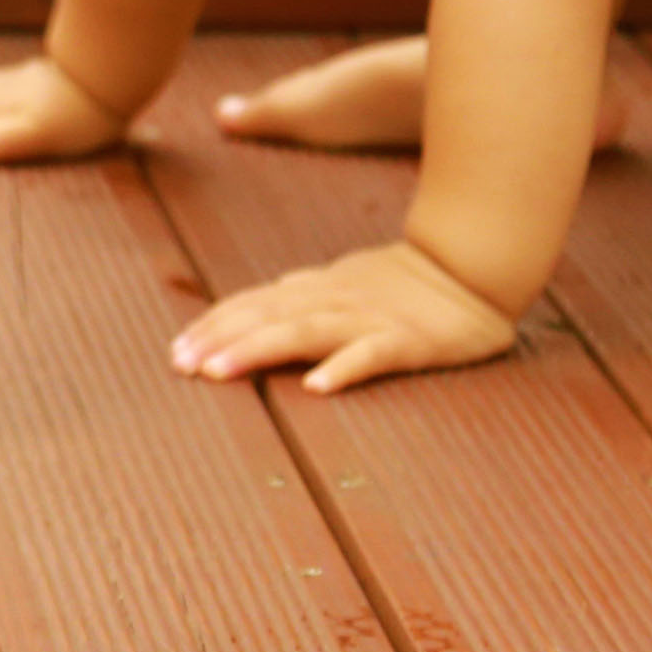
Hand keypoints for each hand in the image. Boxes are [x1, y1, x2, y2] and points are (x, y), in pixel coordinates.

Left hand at [171, 238, 518, 390]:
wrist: (476, 264)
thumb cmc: (409, 279)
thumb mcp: (349, 279)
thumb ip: (308, 292)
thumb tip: (267, 296)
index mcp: (318, 289)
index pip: (255, 304)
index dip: (215, 324)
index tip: (175, 350)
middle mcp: (334, 299)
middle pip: (267, 317)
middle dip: (220, 339)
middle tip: (179, 364)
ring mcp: (370, 318)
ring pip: (305, 331)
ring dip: (258, 349)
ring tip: (219, 372)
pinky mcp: (409, 340)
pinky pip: (373, 353)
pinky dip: (345, 367)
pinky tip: (317, 387)